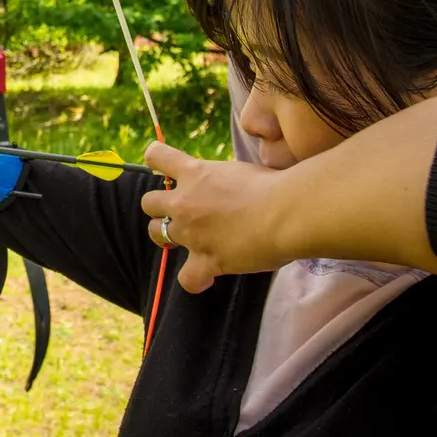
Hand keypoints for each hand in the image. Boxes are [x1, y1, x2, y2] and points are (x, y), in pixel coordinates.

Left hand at [140, 141, 288, 292]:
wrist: (287, 211)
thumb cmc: (276, 186)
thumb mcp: (241, 171)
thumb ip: (222, 180)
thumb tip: (226, 189)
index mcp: (195, 172)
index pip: (156, 157)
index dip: (155, 160)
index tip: (162, 167)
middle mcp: (185, 201)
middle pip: (148, 202)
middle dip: (160, 207)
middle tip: (182, 212)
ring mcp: (191, 232)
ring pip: (156, 234)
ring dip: (167, 237)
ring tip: (190, 240)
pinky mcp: (205, 260)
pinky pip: (187, 278)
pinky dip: (195, 279)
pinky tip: (207, 276)